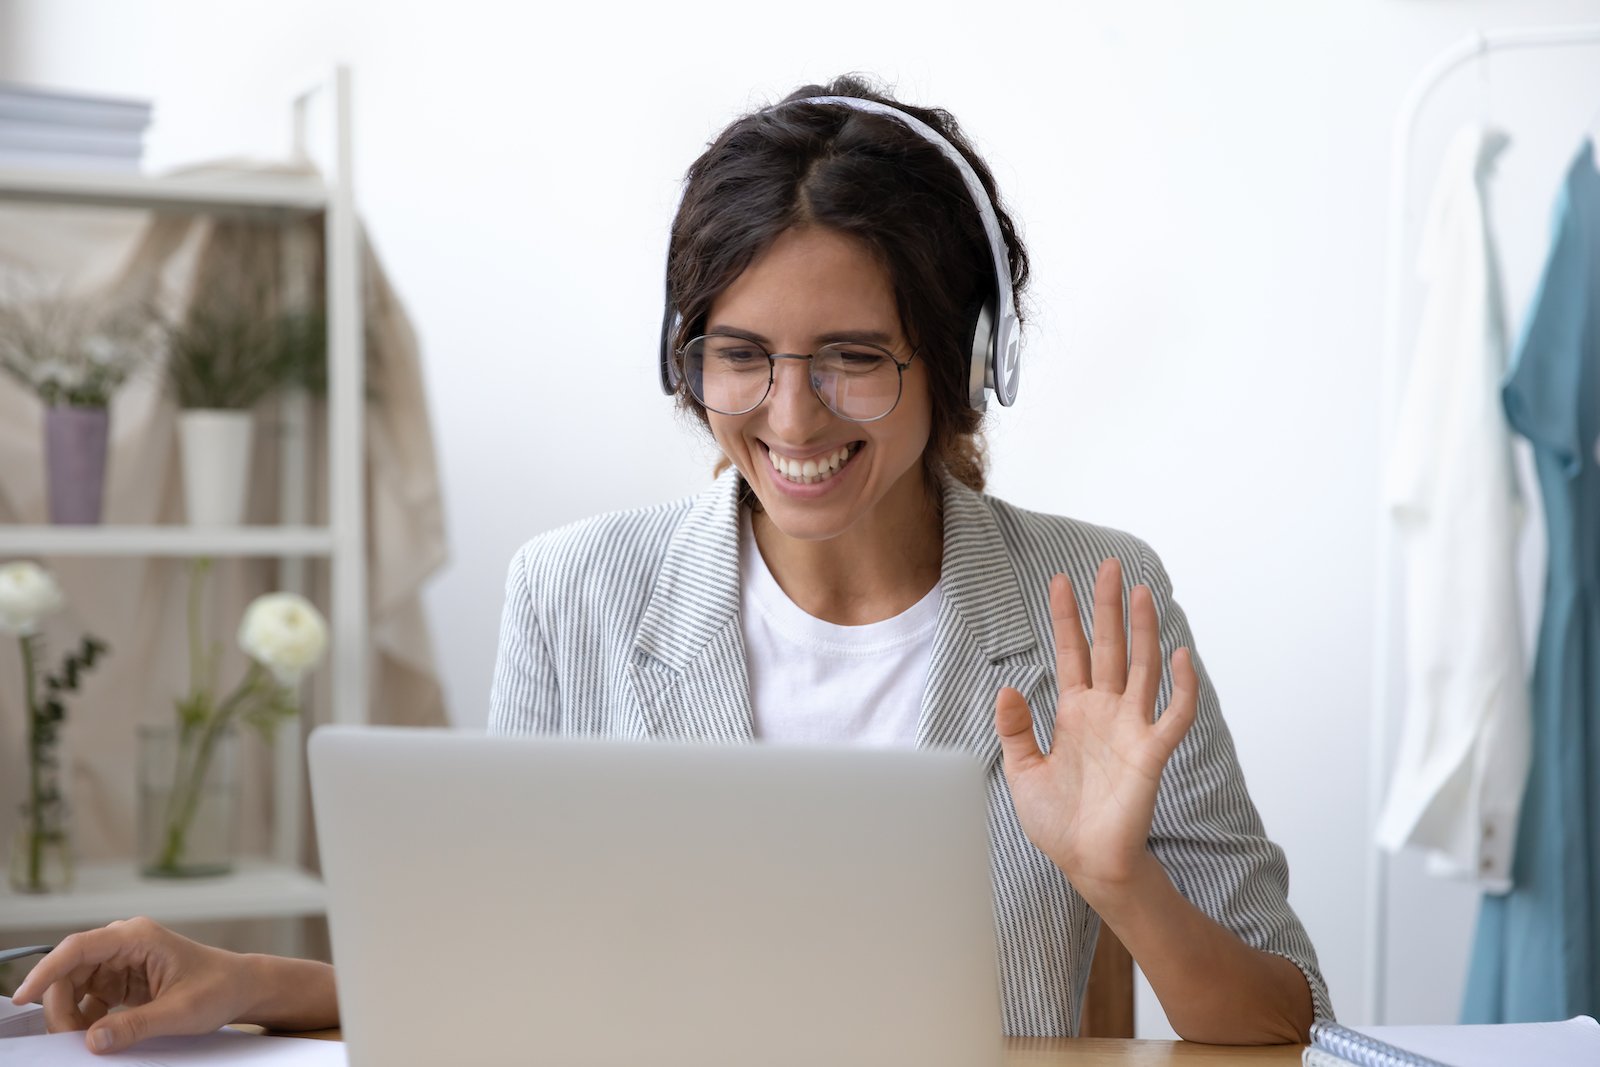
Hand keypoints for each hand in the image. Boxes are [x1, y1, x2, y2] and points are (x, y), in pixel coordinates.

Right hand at [11, 917, 252, 1053]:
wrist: (241, 987)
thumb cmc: (219, 989)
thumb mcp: (179, 1012)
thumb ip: (134, 1026)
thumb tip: (91, 1040)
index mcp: (137, 937)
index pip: (78, 947)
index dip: (46, 971)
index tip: (23, 996)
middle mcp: (125, 943)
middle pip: (70, 969)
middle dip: (60, 1004)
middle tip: (68, 1039)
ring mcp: (123, 960)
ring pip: (76, 985)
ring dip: (71, 1013)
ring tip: (85, 1040)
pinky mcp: (123, 979)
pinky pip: (89, 997)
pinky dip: (86, 1018)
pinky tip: (96, 1035)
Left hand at [994, 558, 1197, 900]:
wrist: (1085, 861)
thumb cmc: (1057, 820)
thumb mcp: (1022, 770)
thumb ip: (1016, 728)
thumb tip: (1007, 686)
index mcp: (1073, 712)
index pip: (1071, 652)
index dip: (1066, 617)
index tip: (1060, 579)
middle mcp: (1105, 711)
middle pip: (1109, 647)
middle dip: (1108, 607)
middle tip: (1107, 566)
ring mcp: (1131, 728)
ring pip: (1141, 668)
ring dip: (1144, 631)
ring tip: (1143, 592)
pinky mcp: (1151, 753)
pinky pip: (1173, 715)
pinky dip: (1183, 687)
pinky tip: (1183, 656)